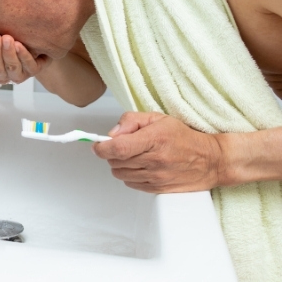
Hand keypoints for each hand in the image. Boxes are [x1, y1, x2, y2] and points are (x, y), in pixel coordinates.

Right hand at [0, 33, 51, 83]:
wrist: (30, 42)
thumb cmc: (7, 41)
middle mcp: (3, 74)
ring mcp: (19, 74)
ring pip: (12, 67)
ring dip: (8, 53)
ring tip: (7, 39)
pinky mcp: (33, 70)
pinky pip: (29, 66)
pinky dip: (23, 56)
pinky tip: (19, 45)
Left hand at [92, 112, 223, 192]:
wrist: (211, 161)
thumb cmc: (184, 137)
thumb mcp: (158, 118)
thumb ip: (131, 120)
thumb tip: (112, 133)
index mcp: (154, 139)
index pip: (117, 148)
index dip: (101, 148)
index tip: (97, 145)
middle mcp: (154, 160)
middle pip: (115, 161)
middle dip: (111, 154)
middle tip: (120, 147)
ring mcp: (157, 177)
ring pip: (120, 174)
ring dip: (120, 165)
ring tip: (133, 157)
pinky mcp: (158, 189)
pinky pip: (131, 184)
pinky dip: (130, 176)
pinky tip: (141, 167)